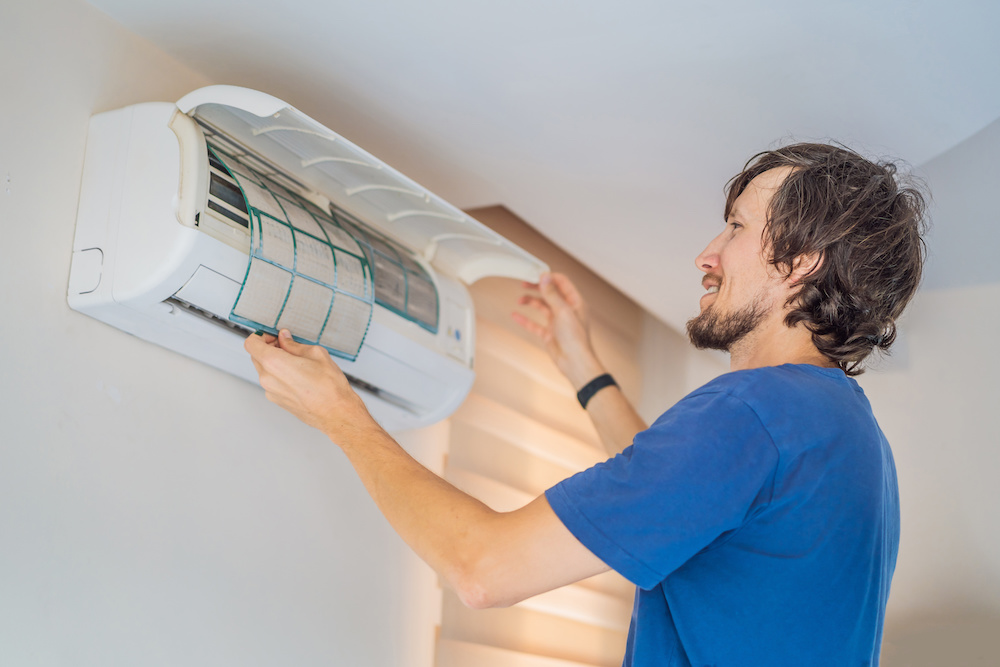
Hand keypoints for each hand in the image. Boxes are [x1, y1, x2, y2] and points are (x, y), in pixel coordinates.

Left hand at [244, 330, 379, 442]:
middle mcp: (268, 379)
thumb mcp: (315, 354)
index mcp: (274, 363)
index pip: (251, 344)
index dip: (261, 336)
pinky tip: (298, 375)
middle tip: (287, 345)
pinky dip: (279, 375)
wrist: (336, 412)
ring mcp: (270, 391)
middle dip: (269, 348)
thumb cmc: (329, 387)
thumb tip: (285, 339)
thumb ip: (294, 345)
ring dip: (274, 362)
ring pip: (264, 369)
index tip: (272, 335)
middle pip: (256, 356)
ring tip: (296, 361)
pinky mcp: (276, 400)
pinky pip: (271, 382)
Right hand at [512, 272, 605, 389]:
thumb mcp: (563, 312)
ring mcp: (557, 322)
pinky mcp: (549, 333)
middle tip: (523, 283)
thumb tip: (545, 277)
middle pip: (550, 293)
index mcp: (575, 302)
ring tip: (520, 299)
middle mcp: (566, 310)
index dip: (548, 277)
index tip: (535, 273)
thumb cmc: (576, 339)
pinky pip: (535, 324)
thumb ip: (552, 294)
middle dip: (537, 288)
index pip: (562, 283)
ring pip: (542, 307)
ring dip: (530, 302)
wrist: (574, 363)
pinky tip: (516, 315)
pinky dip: (525, 319)